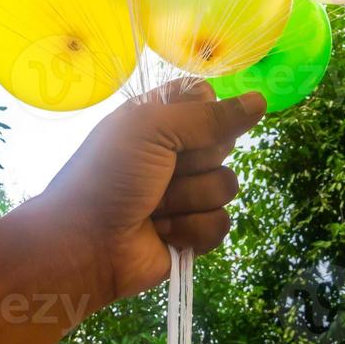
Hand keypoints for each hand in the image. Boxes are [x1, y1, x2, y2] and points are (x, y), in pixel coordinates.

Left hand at [35, 82, 265, 304]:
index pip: (206, 99)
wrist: (84, 244)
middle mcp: (174, 152)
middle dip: (196, 160)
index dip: (205, 112)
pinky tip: (164, 231)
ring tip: (155, 206)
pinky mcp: (192, 231)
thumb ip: (208, 116)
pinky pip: (221, 223)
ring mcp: (185, 193)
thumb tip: (260, 100)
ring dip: (189, 198)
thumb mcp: (152, 129)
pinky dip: (192, 229)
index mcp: (158, 118)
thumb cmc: (109, 174)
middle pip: (223, 143)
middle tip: (162, 170)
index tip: (185, 124)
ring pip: (226, 185)